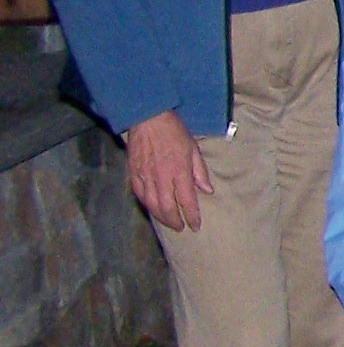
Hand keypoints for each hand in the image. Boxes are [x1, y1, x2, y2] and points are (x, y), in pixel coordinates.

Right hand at [125, 110, 212, 231]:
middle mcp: (161, 177)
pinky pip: (139, 195)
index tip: (196, 226)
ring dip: (160, 217)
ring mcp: (145, 176)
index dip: (192, 216)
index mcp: (179, 171)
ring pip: (152, 205)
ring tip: (168, 222)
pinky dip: (146, 205)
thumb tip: (207, 191)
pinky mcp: (133, 173)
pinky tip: (152, 209)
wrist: (148, 118)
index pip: (187, 201)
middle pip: (167, 208)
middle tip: (181, 227)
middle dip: (175, 221)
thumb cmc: (174, 131)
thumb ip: (200, 172)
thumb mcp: (193, 148)